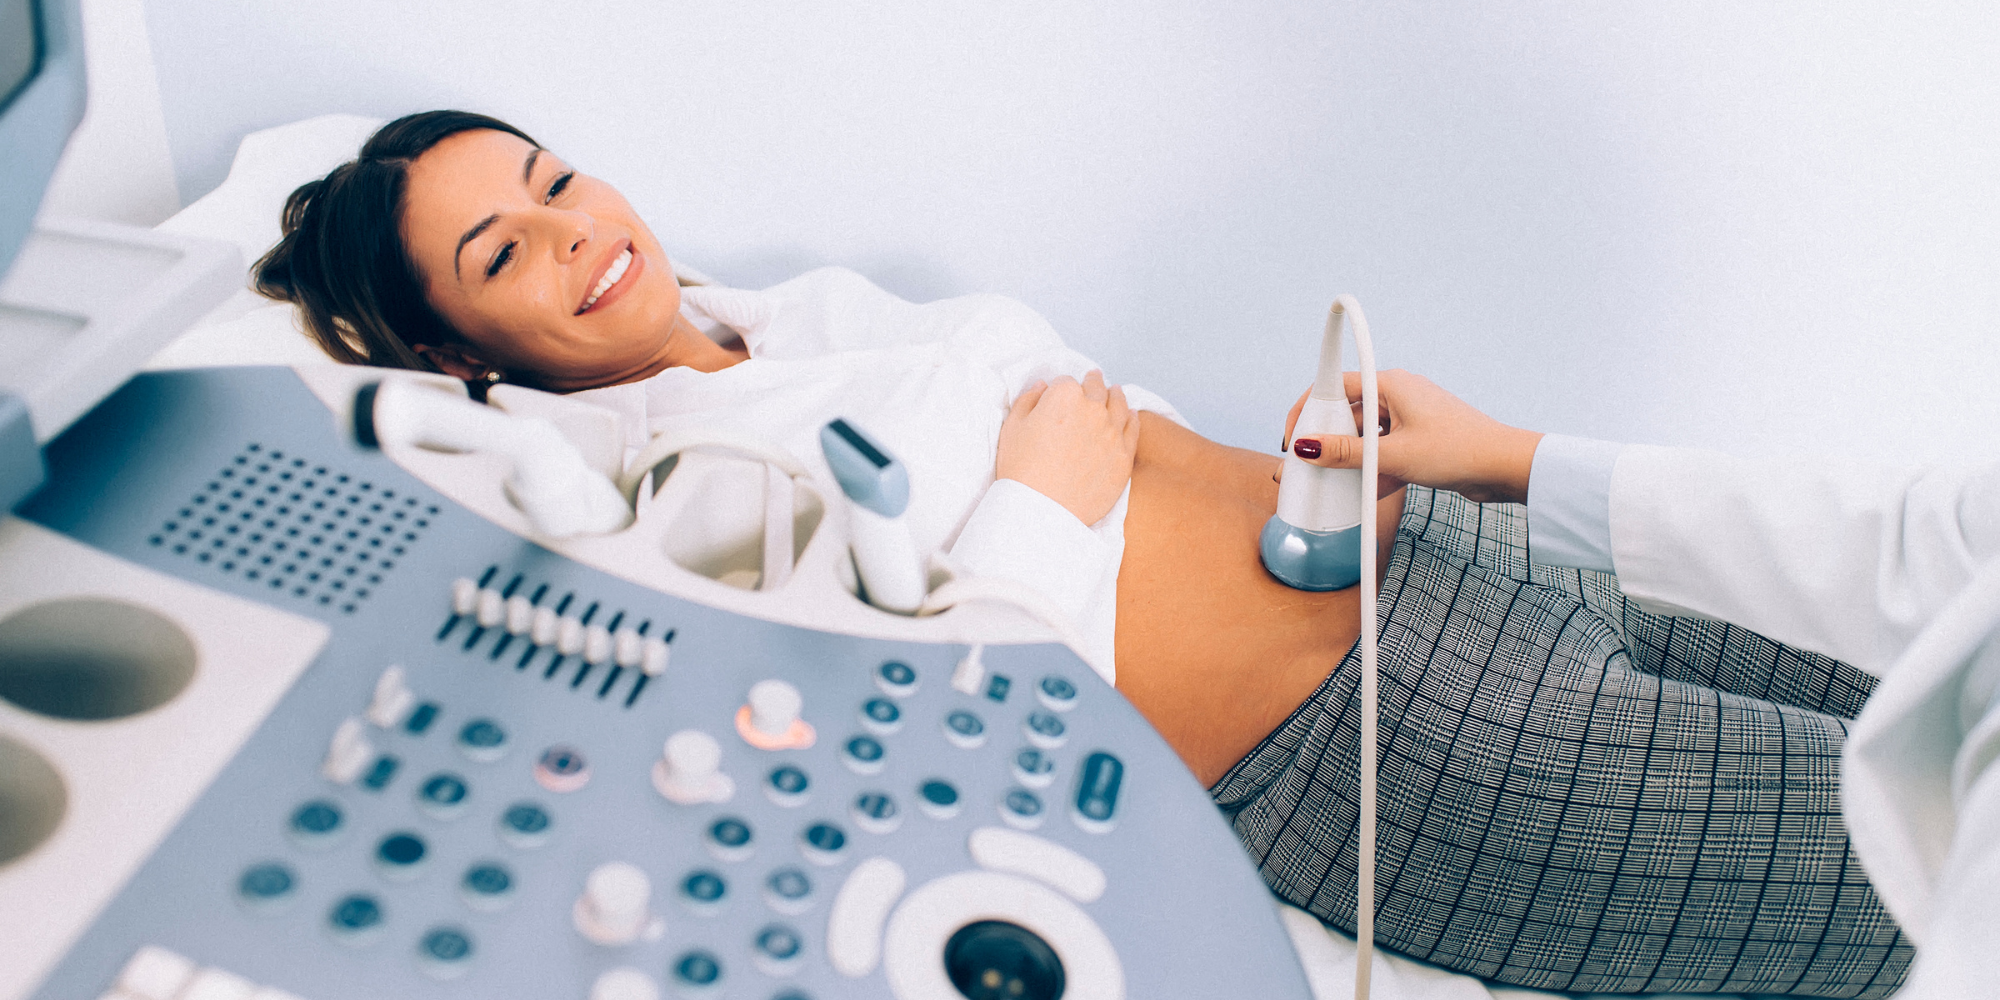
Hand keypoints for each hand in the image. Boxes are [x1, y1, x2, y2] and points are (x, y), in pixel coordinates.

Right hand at [997, 370, 1141, 525]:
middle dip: (1092, 382)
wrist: (1041, 509)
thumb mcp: (1012, 427)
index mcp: (1064, 396)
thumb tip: (1043, 386)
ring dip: (1116, 395)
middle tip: (1093, 378)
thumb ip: (1028, 399)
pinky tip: (1130, 415)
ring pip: (1119, 405)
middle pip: (1096, 389)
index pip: (1065, 382)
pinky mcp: (1124, 456)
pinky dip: (1131, 419)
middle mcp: (1093, 408)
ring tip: (1115, 391)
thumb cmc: (1020, 469)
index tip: (1059, 395)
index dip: (1060, 389)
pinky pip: (1133, 430)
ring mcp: (1112, 433)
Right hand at [1281, 369, 1541, 503]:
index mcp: (1390, 384)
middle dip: (1326, 441)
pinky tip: (1363, 493)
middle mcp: (1398, 396)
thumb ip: (1346, 454)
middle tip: (1308, 465)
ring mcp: (1410, 418)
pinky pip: (1384, 451)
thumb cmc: (1458, 450)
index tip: (1294, 436)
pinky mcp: (1419, 440)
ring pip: (1365, 436)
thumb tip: (1308, 449)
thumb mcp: (1392, 456)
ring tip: (1333, 483)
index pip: (1334, 386)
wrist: (1505, 468)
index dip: (1308, 410)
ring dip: (1350, 460)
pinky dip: (1373, 469)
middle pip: (1347, 414)